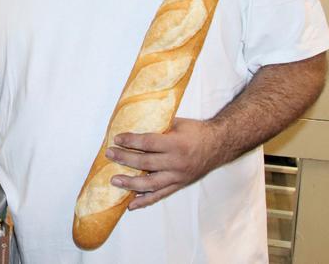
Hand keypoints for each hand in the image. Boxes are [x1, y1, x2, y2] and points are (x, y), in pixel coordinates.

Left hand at [105, 118, 222, 209]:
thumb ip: (158, 126)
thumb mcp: (177, 123)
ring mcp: (178, 176)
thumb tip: (133, 124)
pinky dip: (145, 201)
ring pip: (150, 184)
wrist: (220, 145)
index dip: (131, 141)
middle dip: (124, 159)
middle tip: (109, 154)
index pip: (148, 142)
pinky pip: (160, 195)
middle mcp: (177, 162)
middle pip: (145, 163)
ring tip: (114, 180)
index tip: (116, 139)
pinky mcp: (179, 185)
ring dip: (130, 183)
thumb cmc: (196, 131)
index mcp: (176, 144)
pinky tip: (131, 204)